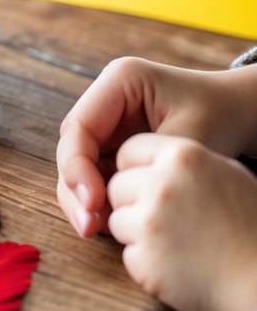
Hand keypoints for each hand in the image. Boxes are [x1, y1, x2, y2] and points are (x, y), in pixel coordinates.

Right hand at [56, 57, 256, 238]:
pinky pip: (95, 175)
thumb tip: (99, 203)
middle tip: (89, 226)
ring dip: (83, 199)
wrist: (238, 113)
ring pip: (78, 166)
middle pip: (72, 148)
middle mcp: (105, 100)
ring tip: (97, 230)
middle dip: (76, 188)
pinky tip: (111, 223)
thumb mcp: (188, 139)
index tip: (94, 204)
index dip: (78, 168)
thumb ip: (147, 166)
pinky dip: (99, 200)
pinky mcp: (114, 145)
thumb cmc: (220, 115)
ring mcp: (108, 123)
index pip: (79, 127)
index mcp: (120, 81)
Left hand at [108, 134, 256, 310]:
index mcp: (182, 156)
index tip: (146, 185)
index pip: (129, 151)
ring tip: (175, 243)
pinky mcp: (144, 260)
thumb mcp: (225, 174)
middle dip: (132, 202)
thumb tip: (147, 162)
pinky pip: (127, 255)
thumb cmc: (250, 227)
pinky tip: (176, 265)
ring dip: (136, 234)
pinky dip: (146, 263)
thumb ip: (183, 163)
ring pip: (117, 220)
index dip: (134, 169)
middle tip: (163, 220)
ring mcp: (150, 223)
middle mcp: (161, 184)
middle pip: (117, 186)